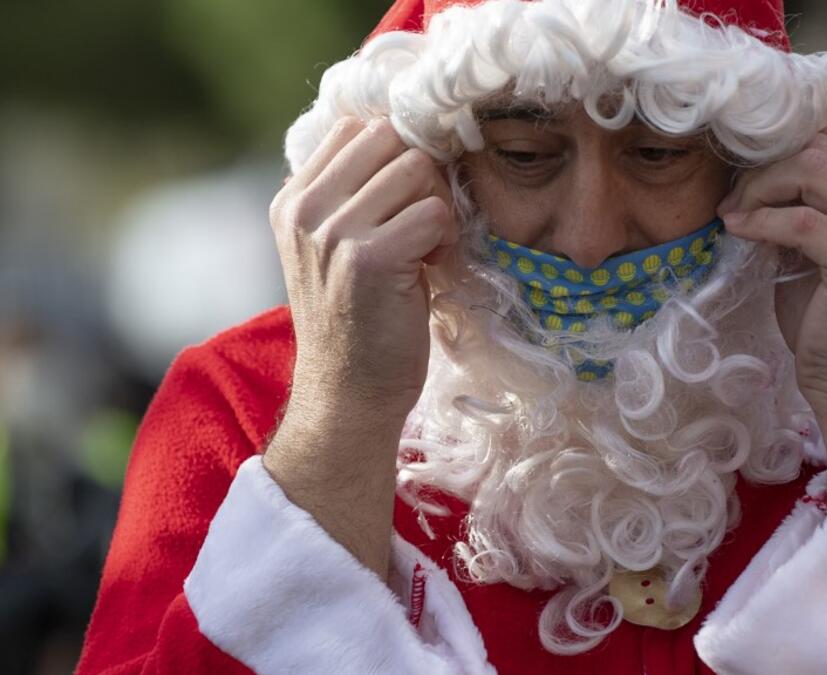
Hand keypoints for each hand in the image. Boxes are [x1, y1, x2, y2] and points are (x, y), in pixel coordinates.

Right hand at [269, 116, 455, 430]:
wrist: (349, 392)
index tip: (401, 201)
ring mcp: (334, 232)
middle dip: (420, 176)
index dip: (395, 155)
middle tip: (420, 225)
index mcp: (292, 199)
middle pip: (390, 138)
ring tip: (424, 249)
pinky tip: (429, 268)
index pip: (357, 127)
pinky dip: (446, 238)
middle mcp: (305, 209)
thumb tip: (402, 138)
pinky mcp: (370, 259)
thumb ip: (352, 193)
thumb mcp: (334, 245)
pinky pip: (434, 212)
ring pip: (416, 170)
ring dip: (435, 207)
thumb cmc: (358, 318)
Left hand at [718, 113, 826, 501]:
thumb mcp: (826, 246)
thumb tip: (754, 165)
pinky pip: (801, 220)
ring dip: (759, 187)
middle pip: (822, 143)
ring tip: (734, 214)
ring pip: (812, 169)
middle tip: (732, 195)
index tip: (747, 170)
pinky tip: (737, 230)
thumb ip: (810, 201)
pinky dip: (759, 220)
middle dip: (764, 164)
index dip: (785, 140)